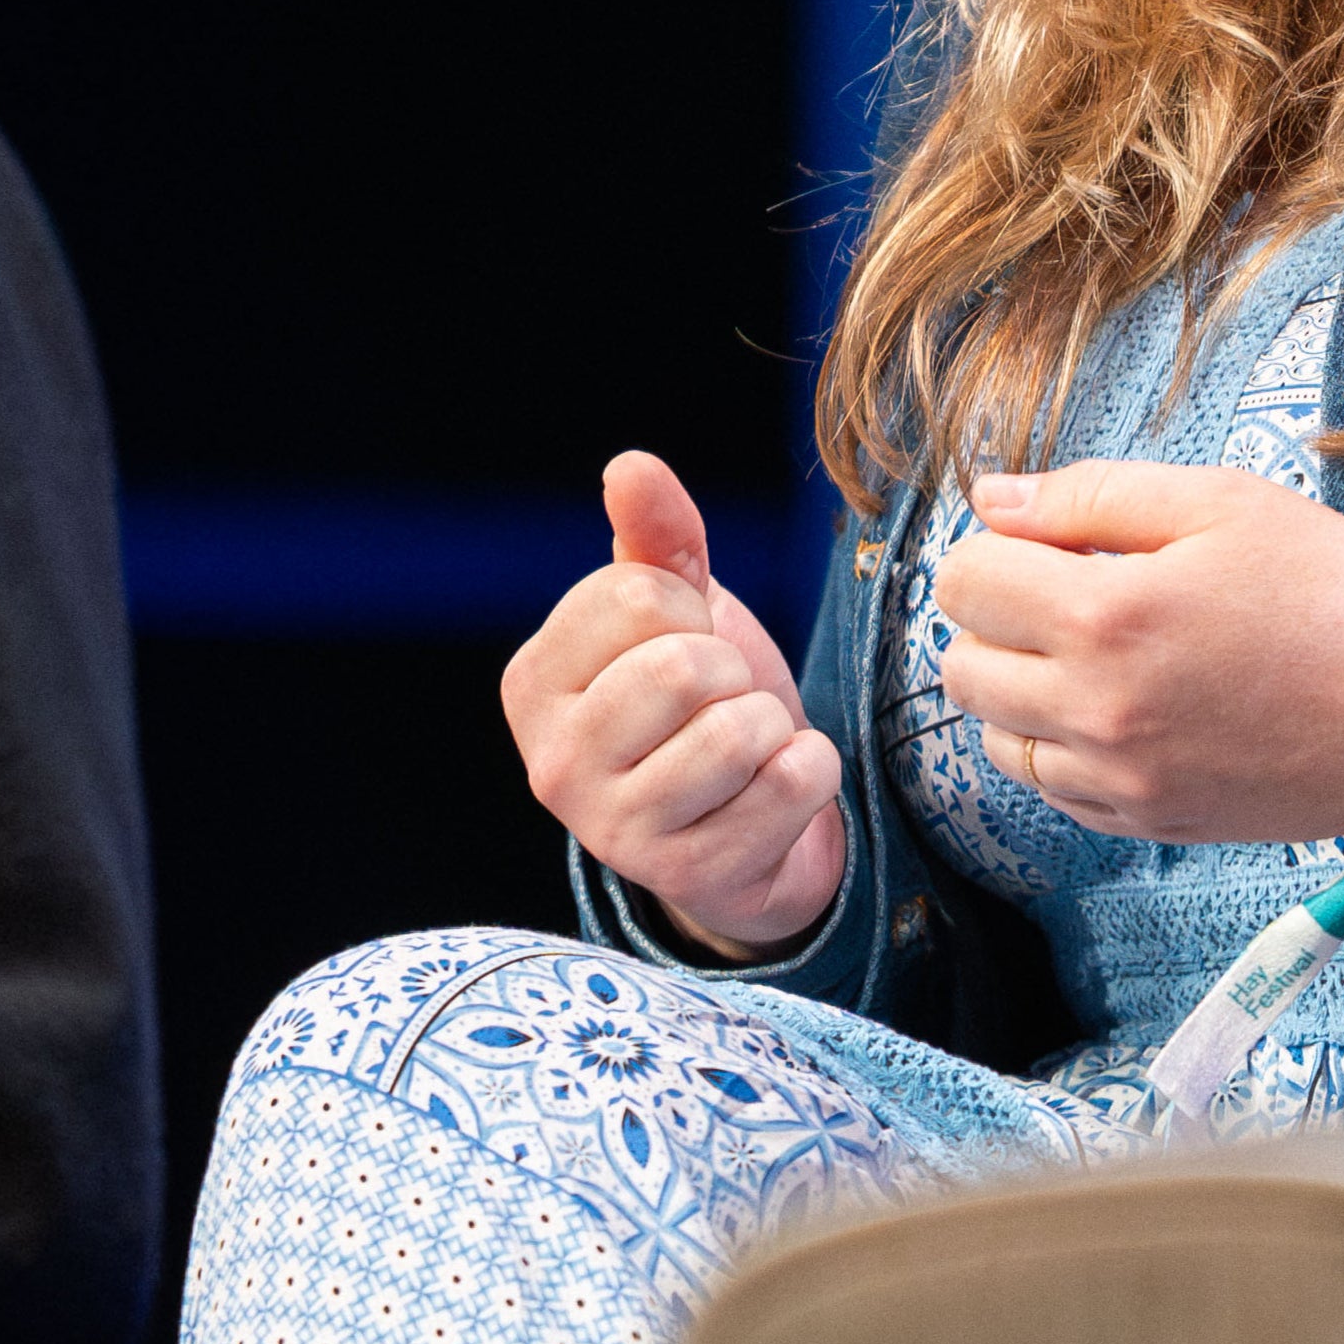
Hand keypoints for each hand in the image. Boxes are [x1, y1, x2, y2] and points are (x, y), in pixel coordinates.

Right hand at [496, 450, 845, 956]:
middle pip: (686, 666)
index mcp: (531, 684)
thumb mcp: (675, 614)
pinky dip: (811, 768)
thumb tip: (630, 464)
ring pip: (740, 729)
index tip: (678, 649)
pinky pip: (793, 781)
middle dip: (731, 669)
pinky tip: (774, 789)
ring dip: (770, 723)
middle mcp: (553, 765)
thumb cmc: (697, 705)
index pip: (635, 594)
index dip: (686, 609)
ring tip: (744, 749)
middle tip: (718, 704)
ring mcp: (617, 833)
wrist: (747, 828)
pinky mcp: (690, 878)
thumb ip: (655, 536)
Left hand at [932, 459, 1343, 845]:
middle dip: (997, 622)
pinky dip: (1065, 750)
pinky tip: (1126, 710)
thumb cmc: (1327, 588)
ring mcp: (1120, 777)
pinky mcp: (1149, 821)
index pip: (964, 584)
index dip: (995, 551)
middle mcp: (1096, 709)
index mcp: (1106, 615)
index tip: (1045, 546)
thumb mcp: (1217, 502)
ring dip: (1023, 692)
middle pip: (961, 667)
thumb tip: (991, 499)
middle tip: (1068, 596)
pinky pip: (1053, 792)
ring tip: (1099, 657)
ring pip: (996, 739)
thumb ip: (1089, 495)